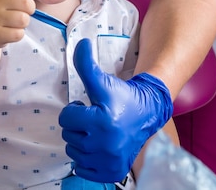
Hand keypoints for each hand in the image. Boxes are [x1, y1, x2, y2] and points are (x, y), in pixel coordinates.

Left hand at [59, 39, 172, 181]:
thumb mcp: (103, 81)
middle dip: (78, 126)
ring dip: (81, 141)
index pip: (66, 118)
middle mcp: (105, 144)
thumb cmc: (123, 96)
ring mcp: (108, 161)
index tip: (88, 106)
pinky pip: (83, 169)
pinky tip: (99, 147)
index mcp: (101, 121)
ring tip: (97, 132)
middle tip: (93, 118)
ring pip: (74, 152)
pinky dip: (88, 159)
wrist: (148, 113)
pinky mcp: (112, 172)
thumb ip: (86, 64)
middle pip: (69, 136)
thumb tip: (80, 44)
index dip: (75, 110)